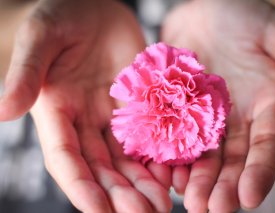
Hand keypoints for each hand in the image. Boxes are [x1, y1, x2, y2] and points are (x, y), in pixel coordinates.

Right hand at [0, 0, 171, 211]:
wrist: (92, 7)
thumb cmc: (60, 15)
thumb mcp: (40, 37)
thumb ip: (26, 72)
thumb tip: (3, 111)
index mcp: (57, 112)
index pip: (66, 158)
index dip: (81, 187)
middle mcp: (84, 121)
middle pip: (101, 167)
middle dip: (120, 195)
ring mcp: (111, 115)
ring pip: (127, 159)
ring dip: (143, 184)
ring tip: (163, 205)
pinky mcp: (137, 105)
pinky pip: (148, 136)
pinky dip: (159, 157)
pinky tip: (174, 174)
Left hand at [162, 0, 274, 211]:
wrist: (203, 9)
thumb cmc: (243, 15)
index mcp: (264, 107)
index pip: (266, 147)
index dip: (259, 173)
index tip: (249, 198)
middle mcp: (236, 119)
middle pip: (232, 159)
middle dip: (223, 185)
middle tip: (210, 209)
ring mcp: (205, 117)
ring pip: (203, 156)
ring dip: (196, 179)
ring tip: (188, 201)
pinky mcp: (179, 109)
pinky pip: (175, 137)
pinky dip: (171, 157)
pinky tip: (165, 174)